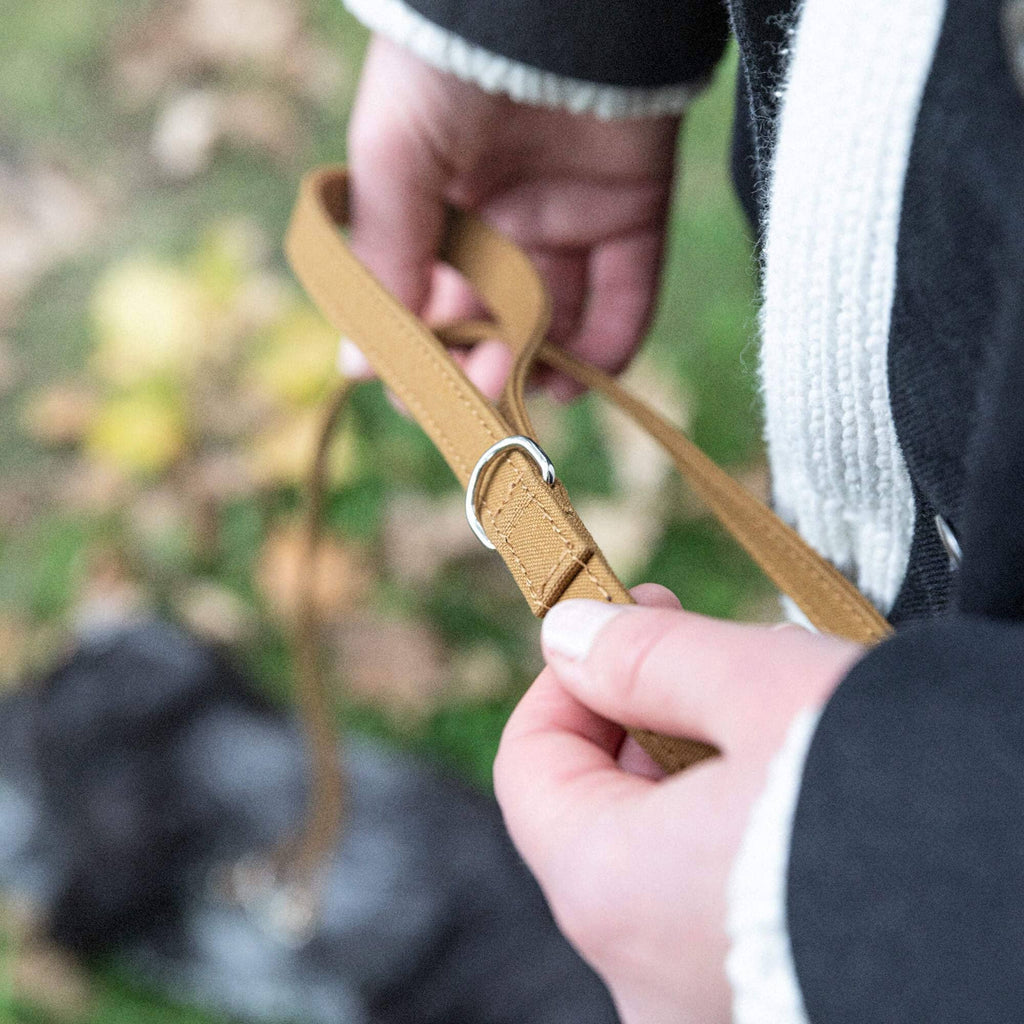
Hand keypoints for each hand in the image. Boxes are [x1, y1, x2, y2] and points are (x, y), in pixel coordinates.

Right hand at [347, 37, 680, 398]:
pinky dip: (609, 344)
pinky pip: (626, 295)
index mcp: (433, 209)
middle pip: (491, 321)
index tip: (420, 395)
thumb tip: (359, 364)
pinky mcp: (630, 214)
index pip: (424, 305)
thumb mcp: (394, 156)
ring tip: (525, 384)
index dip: (422, 357)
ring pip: (557, 320)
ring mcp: (567, 220)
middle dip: (481, 367)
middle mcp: (499, 222)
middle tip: (480, 388)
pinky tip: (579, 377)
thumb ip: (383, 253)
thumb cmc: (451, 64)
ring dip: (541, 367)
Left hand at [493, 586, 862, 1022]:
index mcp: (610, 889)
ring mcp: (702, 1007)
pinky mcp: (766, 1012)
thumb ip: (645, 659)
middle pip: (595, 814)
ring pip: (660, 863)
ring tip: (775, 724)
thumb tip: (567, 636)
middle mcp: (640, 974)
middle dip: (637, 718)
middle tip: (705, 653)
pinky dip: (737, 842)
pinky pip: (718, 911)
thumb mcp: (761, 688)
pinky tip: (806, 799)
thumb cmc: (896, 797)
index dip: (569, 674)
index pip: (529, 766)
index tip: (630, 615)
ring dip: (694, 776)